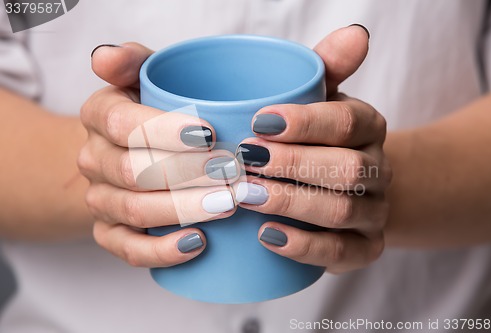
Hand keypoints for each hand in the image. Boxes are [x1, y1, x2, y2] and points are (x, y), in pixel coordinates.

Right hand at [79, 43, 237, 266]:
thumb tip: (108, 57)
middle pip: (133, 171)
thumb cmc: (151, 110)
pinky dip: (163, 251)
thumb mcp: (143, 76)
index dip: (166, 130)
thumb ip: (131, 60)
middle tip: (233, 172)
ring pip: (135, 210)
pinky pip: (129, 249)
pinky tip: (199, 243)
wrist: (130, 150)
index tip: (211, 134)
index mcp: (98, 115)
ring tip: (228, 203)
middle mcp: (92, 159)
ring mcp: (99, 199)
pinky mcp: (110, 232)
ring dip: (184, 209)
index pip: (123, 124)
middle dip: (187, 173)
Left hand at [236, 25, 391, 273]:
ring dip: (291, 203)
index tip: (258, 122)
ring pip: (342, 212)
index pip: (346, 123)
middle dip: (293, 165)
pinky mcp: (365, 247)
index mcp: (368, 127)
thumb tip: (357, 33)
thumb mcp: (319, 98)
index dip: (304, 123)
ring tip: (246, 195)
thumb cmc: (316, 137)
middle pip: (347, 170)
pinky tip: (266, 235)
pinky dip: (303, 246)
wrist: (341, 186)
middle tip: (245, 161)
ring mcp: (375, 212)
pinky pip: (340, 252)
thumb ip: (329, 66)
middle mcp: (378, 170)